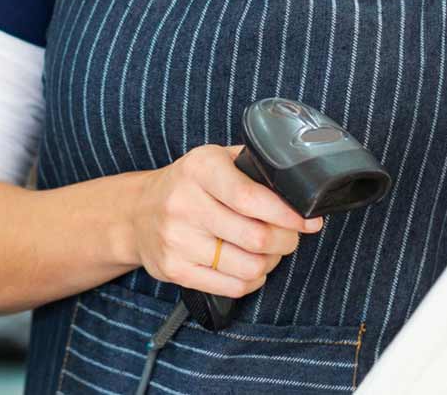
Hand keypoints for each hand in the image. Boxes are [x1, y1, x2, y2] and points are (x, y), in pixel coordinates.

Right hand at [129, 144, 324, 298]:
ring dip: (270, 262)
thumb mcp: (215, 160)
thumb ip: (252, 167)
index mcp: (200, 168)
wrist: (136, 212)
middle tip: (290, 235)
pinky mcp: (175, 270)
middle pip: (257, 237)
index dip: (288, 214)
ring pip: (250, 267)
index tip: (309, 220)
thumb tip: (298, 187)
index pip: (252, 198)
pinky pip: (233, 287)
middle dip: (286, 240)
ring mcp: (177, 240)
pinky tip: (248, 266)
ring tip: (267, 251)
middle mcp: (184, 203)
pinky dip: (251, 280)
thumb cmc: (189, 185)